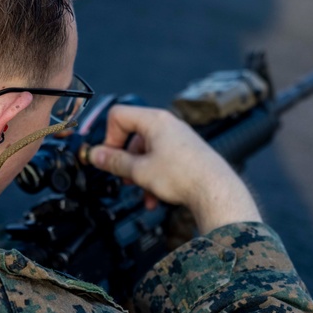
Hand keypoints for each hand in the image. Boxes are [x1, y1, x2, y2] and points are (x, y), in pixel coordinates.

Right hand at [88, 105, 261, 232]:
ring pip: (147, 153)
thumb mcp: (139, 171)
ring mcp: (178, 139)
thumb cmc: (184, 176)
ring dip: (140, 173)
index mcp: (155, 120)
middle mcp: (168, 125)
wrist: (216, 191)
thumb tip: (96, 155)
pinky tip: (155, 197)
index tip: (108, 158)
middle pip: (133, 136)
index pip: (118, 116)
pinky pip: (161, 161)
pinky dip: (154, 177)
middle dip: (126, 160)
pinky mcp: (186, 153)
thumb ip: (114, 162)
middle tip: (123, 176)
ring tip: (143, 192)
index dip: (108, 137)